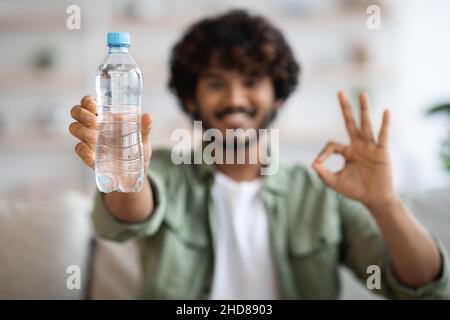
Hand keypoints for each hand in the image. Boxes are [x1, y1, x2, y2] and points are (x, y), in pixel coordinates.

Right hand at [69, 96, 152, 174]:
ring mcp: (89, 141)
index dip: (88, 101)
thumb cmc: (137, 150)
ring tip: (95, 137)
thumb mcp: (143, 138)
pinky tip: (92, 154)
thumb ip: (145, 128)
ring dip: (81, 130)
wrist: (134, 174)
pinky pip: (78, 149)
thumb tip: (148, 116)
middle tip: (95, 122)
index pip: (88, 102)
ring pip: (74, 128)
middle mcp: (94, 126)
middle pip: (76, 112)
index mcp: (105, 117)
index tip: (96, 107)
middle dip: (81, 114)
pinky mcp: (89, 156)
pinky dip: (83, 150)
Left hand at [312, 91, 395, 210]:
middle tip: (339, 92)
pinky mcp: (382, 152)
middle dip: (345, 108)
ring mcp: (370, 147)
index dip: (323, 153)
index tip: (318, 164)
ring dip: (364, 109)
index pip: (332, 145)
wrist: (373, 199)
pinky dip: (384, 124)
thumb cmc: (355, 190)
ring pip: (366, 124)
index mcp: (346, 151)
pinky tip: (386, 112)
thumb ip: (323, 175)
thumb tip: (313, 164)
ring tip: (362, 94)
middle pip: (350, 122)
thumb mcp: (335, 183)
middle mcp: (358, 145)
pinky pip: (383, 135)